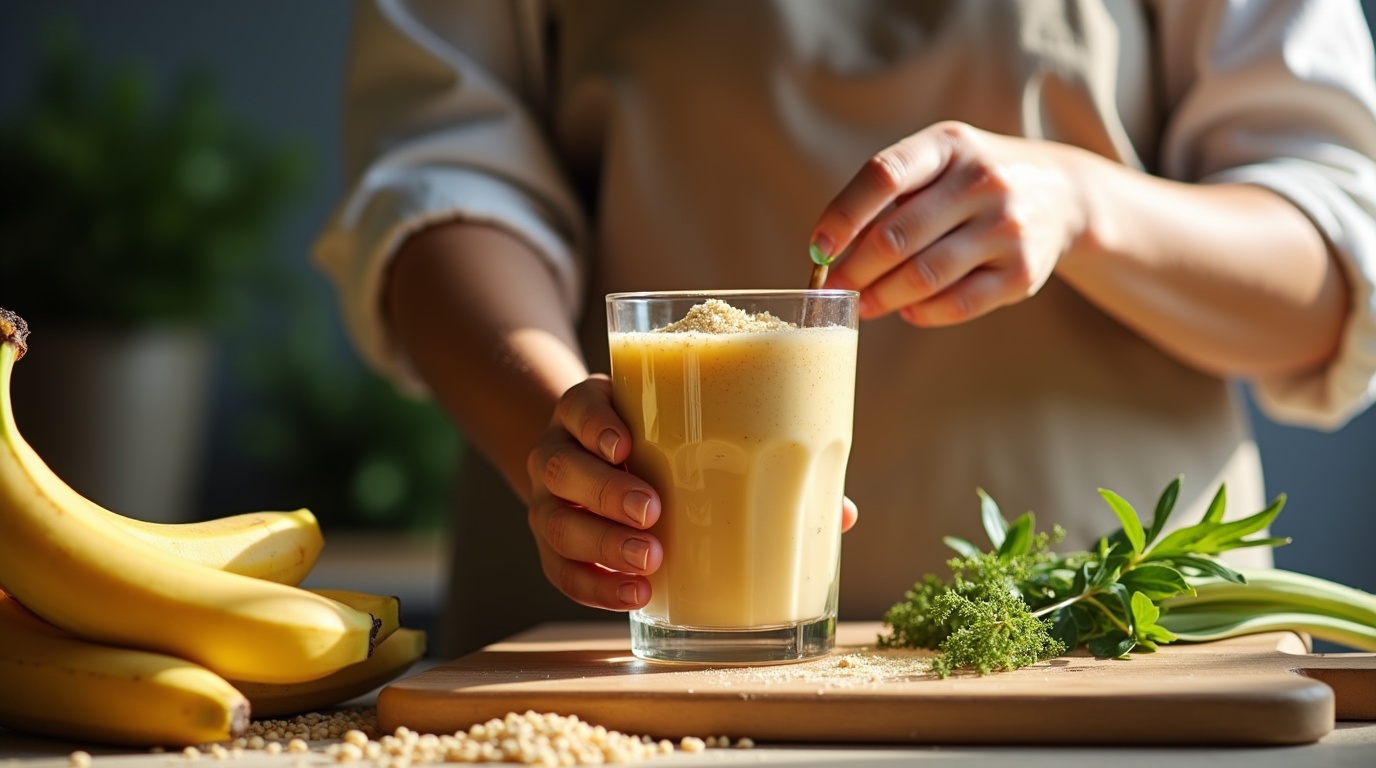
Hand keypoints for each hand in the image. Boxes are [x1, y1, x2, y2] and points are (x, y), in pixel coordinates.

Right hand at [525, 375, 860, 610]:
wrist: (601, 465)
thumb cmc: (670, 448)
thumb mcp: (700, 434)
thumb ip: (761, 460)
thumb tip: (845, 513)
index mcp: (595, 412)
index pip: (578, 404)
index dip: (596, 423)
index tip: (627, 444)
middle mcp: (562, 452)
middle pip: (559, 465)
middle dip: (606, 492)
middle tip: (654, 512)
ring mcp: (552, 502)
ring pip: (554, 522)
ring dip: (603, 544)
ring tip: (653, 563)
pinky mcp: (555, 548)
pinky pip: (560, 571)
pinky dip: (595, 587)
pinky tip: (636, 596)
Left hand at [811, 121, 1087, 325]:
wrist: (1063, 192)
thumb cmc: (972, 180)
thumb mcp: (939, 163)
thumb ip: (890, 198)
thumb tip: (831, 254)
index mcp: (948, 145)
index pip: (884, 175)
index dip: (843, 215)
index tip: (818, 250)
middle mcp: (982, 180)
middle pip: (896, 236)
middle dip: (854, 270)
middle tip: (833, 290)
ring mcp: (1006, 226)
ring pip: (924, 276)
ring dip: (882, 297)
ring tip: (862, 305)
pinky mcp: (1023, 272)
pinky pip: (958, 304)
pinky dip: (923, 313)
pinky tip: (908, 311)